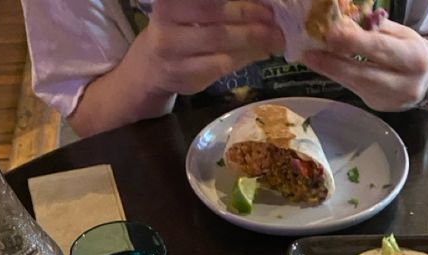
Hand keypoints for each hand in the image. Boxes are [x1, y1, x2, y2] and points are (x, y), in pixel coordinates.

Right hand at [140, 0, 284, 95]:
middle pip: (216, 12)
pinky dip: (243, 58)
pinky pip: (219, 64)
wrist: (152, 68)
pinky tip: (260, 53)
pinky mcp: (183, 74)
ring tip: (275, 37)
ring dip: (252, 39)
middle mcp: (167, 17)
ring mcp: (173, 47)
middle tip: (275, 19)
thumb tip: (265, 9)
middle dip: (250, 15)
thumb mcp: (195, 12)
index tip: (266, 1)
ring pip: (219, 40)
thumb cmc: (181, 33)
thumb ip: (224, 9)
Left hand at [300, 19, 427, 111]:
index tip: (331, 35)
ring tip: (312, 59)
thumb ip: (376, 29)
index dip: (354, 43)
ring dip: (333, 72)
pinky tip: (327, 67)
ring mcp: (392, 101)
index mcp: (414, 58)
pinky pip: (357, 90)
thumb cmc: (410, 50)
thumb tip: (347, 22)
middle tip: (311, 54)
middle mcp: (405, 84)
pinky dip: (341, 78)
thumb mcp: (401, 33)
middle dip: (335, 63)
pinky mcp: (380, 107)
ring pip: (357, 85)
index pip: (380, 49)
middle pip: (365, 74)